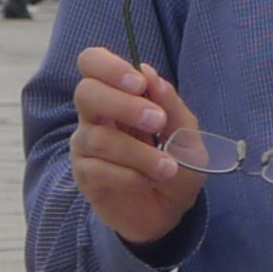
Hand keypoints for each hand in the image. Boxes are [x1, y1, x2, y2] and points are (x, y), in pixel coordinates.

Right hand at [65, 43, 207, 246]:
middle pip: (86, 92)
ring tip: (167, 167)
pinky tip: (149, 180)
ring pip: (98, 137)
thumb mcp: (186, 133)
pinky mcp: (85, 176)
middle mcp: (95, 115)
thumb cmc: (176, 162)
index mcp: (117, 93)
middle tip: (156, 121)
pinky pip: (99, 170)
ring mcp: (86, 145)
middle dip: (122, 105)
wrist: (171, 209)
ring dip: (139, 153)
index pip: (92, 62)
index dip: (108, 66)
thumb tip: (148, 72)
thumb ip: (170, 103)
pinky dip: (131, 176)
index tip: (139, 83)